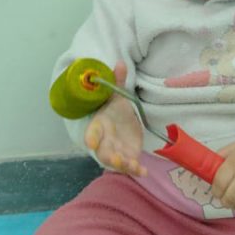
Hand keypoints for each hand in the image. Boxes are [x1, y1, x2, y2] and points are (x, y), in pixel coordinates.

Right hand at [84, 60, 147, 176]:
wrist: (121, 122)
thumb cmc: (115, 109)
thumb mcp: (117, 95)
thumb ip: (117, 82)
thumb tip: (120, 63)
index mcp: (100, 124)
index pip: (93, 131)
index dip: (92, 137)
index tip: (90, 142)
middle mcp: (105, 140)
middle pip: (103, 151)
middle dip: (108, 156)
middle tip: (115, 158)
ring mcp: (116, 151)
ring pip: (116, 161)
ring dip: (122, 165)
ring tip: (132, 166)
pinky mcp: (128, 157)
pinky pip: (131, 166)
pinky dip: (136, 170)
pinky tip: (144, 171)